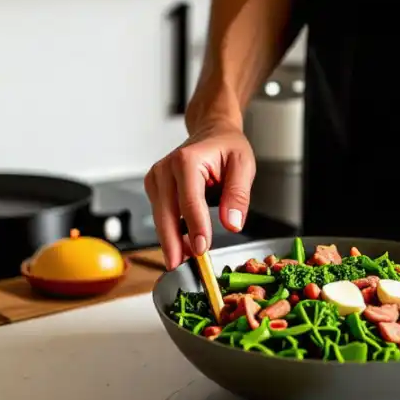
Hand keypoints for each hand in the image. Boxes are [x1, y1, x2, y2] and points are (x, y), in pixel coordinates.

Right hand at [144, 123, 255, 269]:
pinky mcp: (155, 188)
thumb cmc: (227, 147)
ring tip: (185, 262)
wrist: (212, 133)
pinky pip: (161, 215)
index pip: (190, 201)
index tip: (202, 250)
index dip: (195, 228)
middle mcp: (166, 168)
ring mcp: (156, 178)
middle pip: (167, 213)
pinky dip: (171, 232)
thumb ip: (238, 195)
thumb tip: (232, 223)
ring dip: (171, 241)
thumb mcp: (243, 165)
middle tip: (181, 267)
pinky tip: (182, 247)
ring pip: (161, 217)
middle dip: (174, 243)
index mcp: (187, 160)